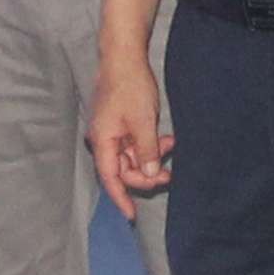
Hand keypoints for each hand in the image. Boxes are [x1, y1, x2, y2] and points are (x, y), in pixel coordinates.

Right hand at [89, 49, 171, 213]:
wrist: (124, 58)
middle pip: (123, 170)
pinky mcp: (120, 125)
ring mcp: (112, 133)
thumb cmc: (129, 87)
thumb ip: (146, 151)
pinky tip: (164, 139)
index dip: (121, 198)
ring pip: (131, 158)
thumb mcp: (143, 122)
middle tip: (168, 173)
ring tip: (170, 145)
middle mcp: (104, 140)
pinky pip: (134, 144)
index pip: (111, 178)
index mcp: (103, 142)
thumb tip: (148, 173)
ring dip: (151, 157)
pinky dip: (149, 146)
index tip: (132, 216)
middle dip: (146, 174)